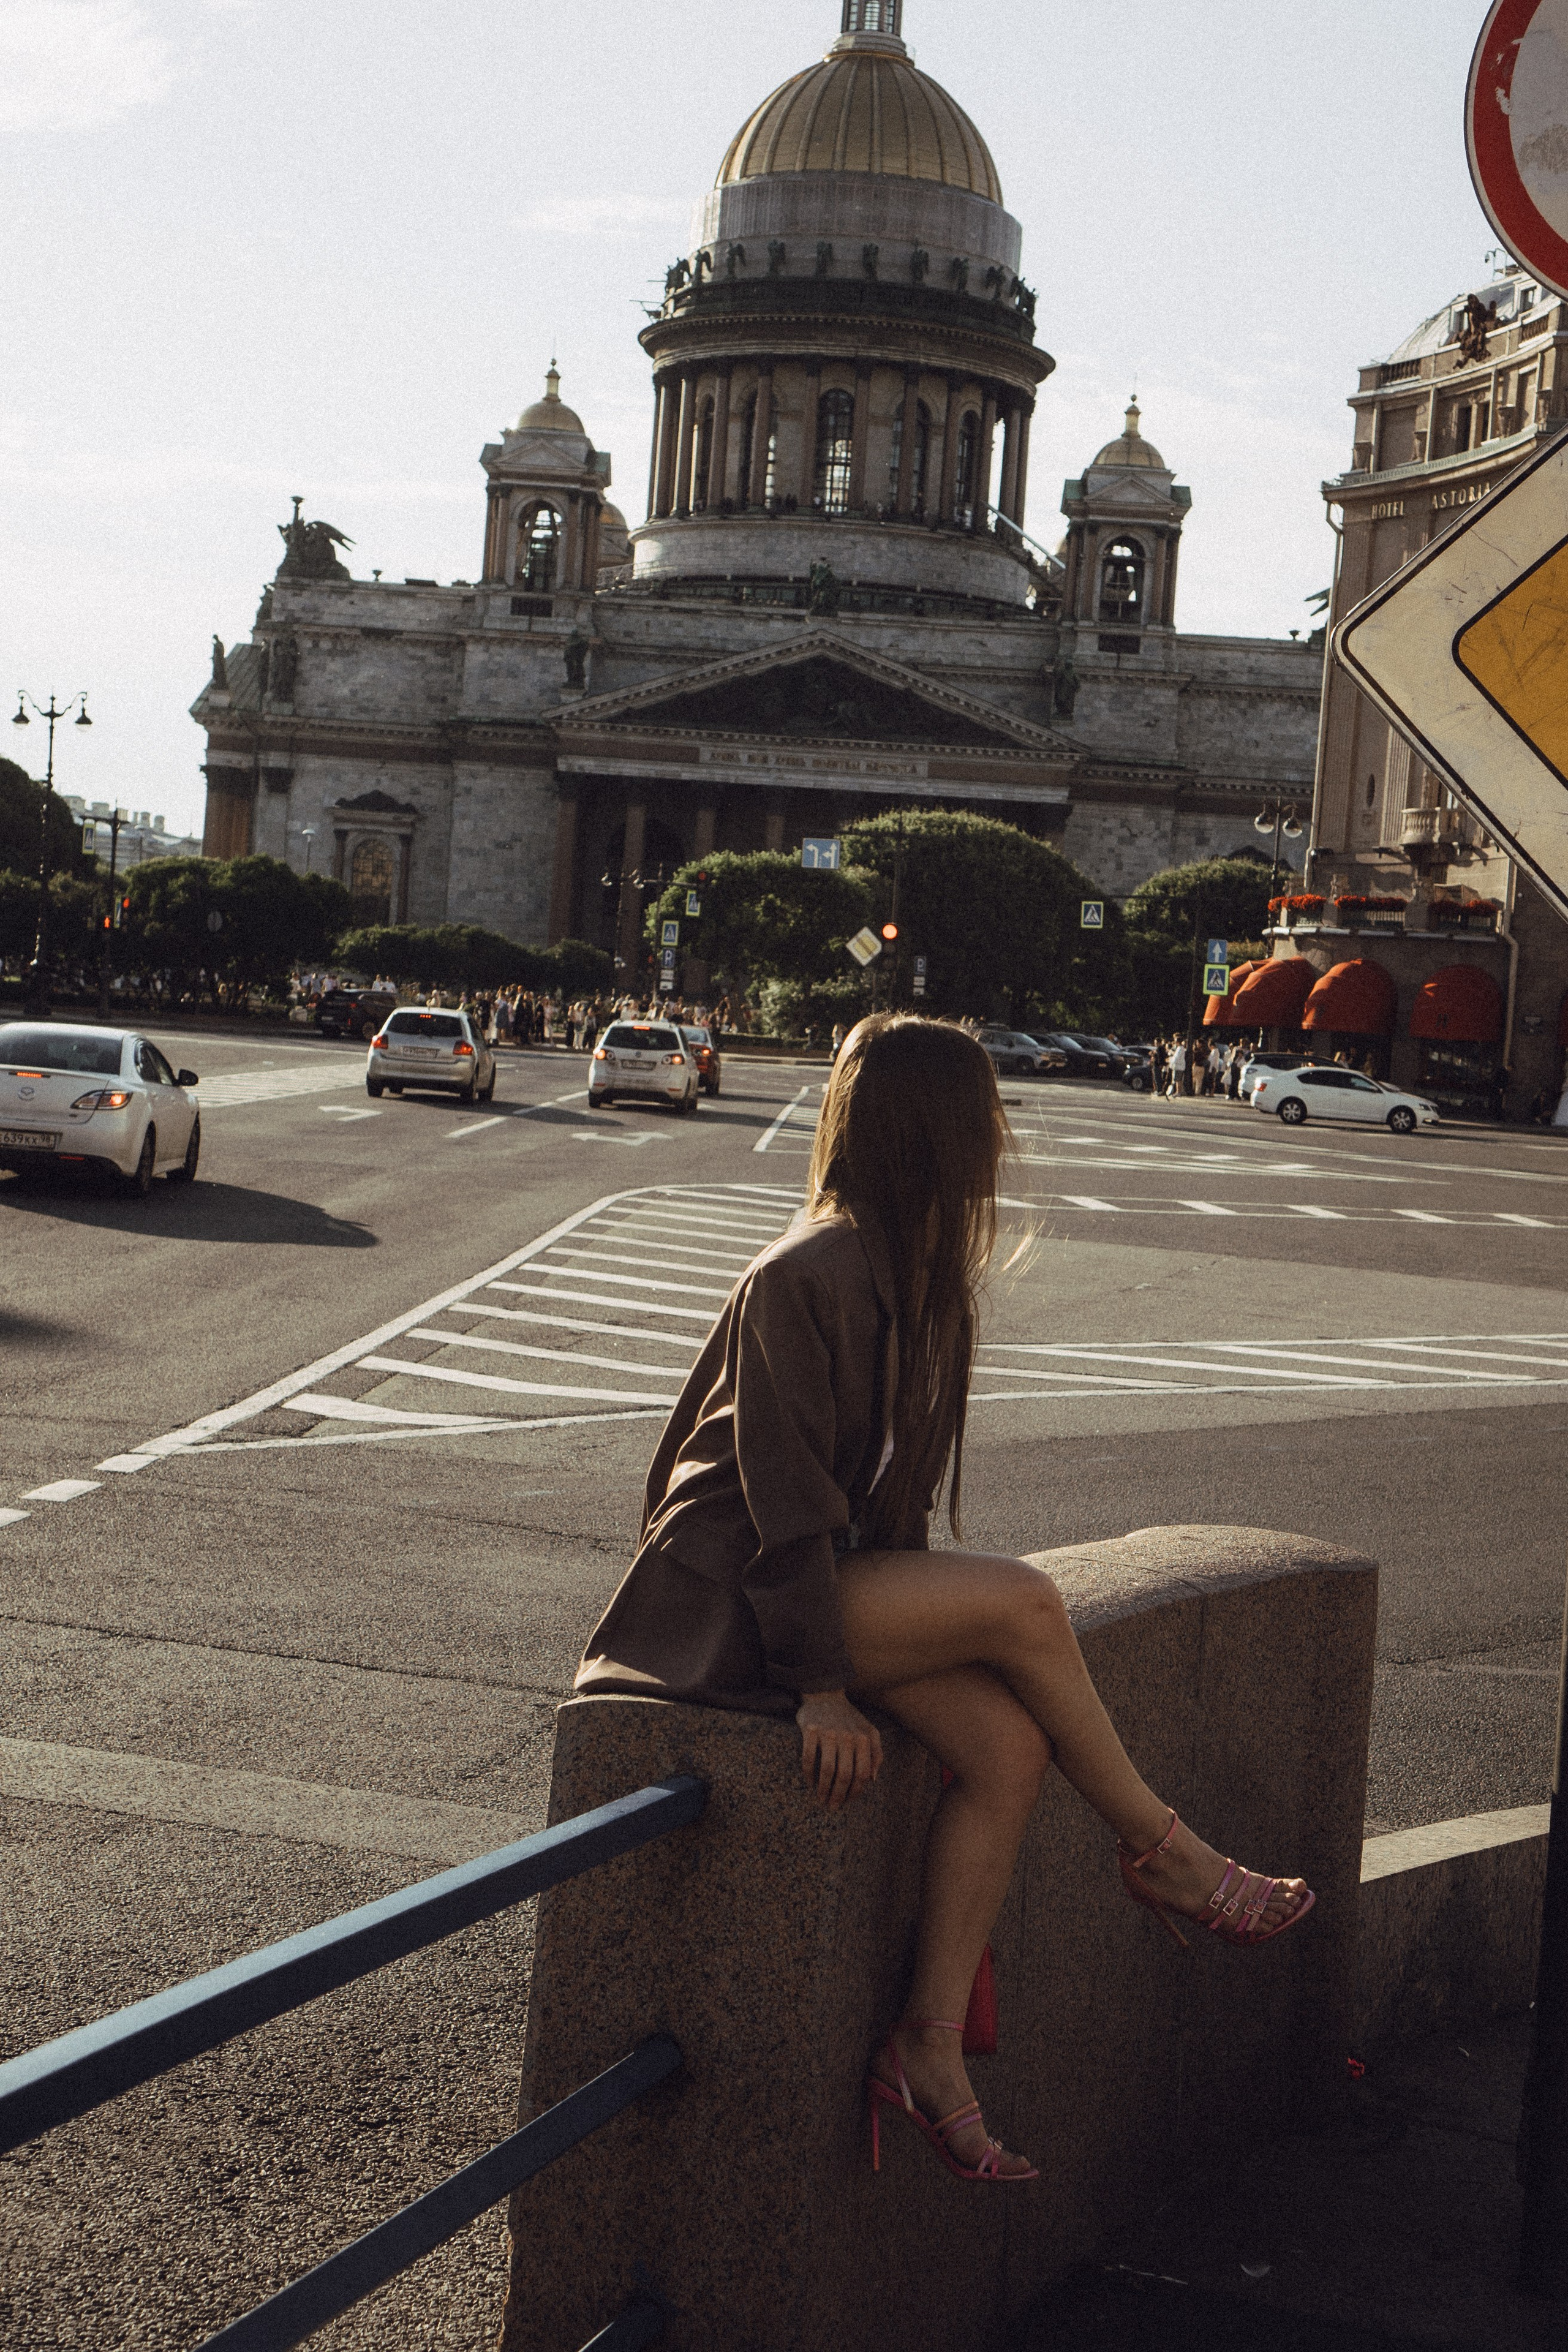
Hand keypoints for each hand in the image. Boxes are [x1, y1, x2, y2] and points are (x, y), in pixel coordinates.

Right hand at [796, 1689, 881, 1812]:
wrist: (825, 1694)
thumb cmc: (848, 1717)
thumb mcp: (869, 1731)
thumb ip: (877, 1752)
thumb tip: (873, 1779)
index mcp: (863, 1739)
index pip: (863, 1773)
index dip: (856, 1791)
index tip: (848, 1801)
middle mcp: (847, 1737)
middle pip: (845, 1775)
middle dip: (839, 1795)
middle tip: (833, 1806)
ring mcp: (828, 1734)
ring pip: (828, 1769)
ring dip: (824, 1789)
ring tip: (821, 1799)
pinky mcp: (810, 1731)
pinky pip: (809, 1758)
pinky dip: (809, 1774)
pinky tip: (810, 1782)